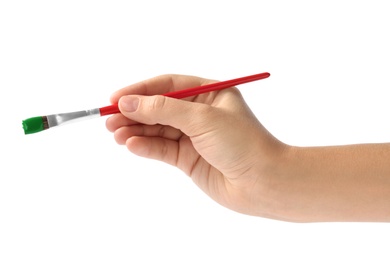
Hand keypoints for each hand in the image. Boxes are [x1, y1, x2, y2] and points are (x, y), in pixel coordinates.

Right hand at [106, 74, 286, 217]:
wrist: (262, 183)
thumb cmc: (242, 143)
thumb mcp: (202, 118)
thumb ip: (163, 110)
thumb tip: (128, 103)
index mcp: (209, 93)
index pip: (167, 86)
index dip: (140, 91)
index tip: (115, 99)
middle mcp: (200, 113)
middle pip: (159, 108)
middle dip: (134, 113)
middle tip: (109, 120)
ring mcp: (193, 136)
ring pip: (158, 129)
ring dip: (136, 130)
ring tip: (116, 134)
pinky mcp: (188, 158)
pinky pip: (162, 149)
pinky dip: (146, 146)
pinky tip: (131, 145)